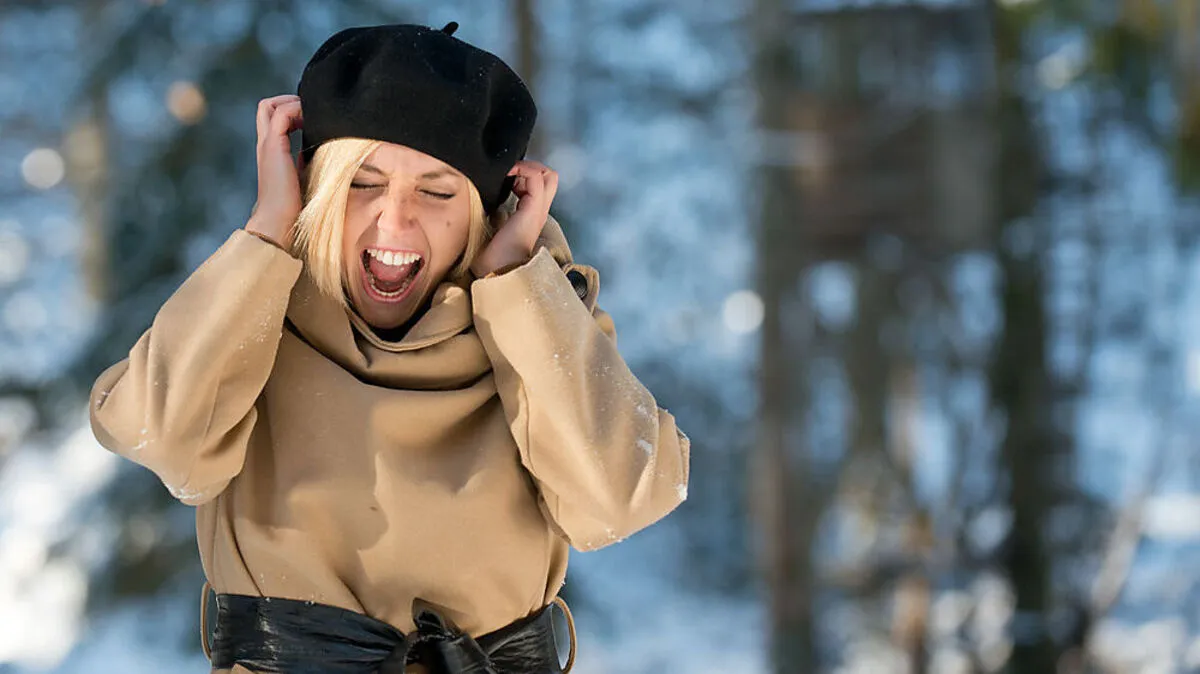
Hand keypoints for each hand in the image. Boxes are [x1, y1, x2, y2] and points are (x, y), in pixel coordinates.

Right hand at [246, 95, 304, 248]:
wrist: (278, 222)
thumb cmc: (294, 208)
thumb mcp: (303, 179)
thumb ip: (307, 164)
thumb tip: (323, 155)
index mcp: (271, 152)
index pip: (272, 118)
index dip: (291, 111)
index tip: (311, 120)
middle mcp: (266, 145)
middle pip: (265, 107)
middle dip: (288, 100)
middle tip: (310, 112)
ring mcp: (267, 144)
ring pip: (269, 105)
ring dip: (293, 103)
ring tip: (312, 115)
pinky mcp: (273, 147)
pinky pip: (281, 114)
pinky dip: (296, 110)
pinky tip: (312, 122)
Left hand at [470, 160, 558, 276]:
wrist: (496, 272)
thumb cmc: (491, 256)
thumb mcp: (492, 229)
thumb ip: (494, 213)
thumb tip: (481, 199)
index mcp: (530, 216)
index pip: (540, 186)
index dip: (525, 175)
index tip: (506, 178)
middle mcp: (538, 212)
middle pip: (550, 178)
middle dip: (530, 167)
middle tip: (511, 172)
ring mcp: (537, 210)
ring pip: (547, 175)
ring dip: (526, 167)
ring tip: (509, 173)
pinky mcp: (532, 210)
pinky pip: (535, 178)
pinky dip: (522, 169)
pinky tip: (507, 174)